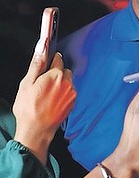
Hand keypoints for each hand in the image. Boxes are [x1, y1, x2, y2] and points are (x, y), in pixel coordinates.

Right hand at [13, 41, 75, 164]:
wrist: (36, 130)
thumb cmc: (29, 108)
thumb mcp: (27, 83)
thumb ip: (36, 64)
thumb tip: (41, 47)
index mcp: (56, 75)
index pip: (57, 58)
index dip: (50, 60)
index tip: (45, 63)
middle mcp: (68, 83)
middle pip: (64, 70)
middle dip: (55, 72)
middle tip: (43, 82)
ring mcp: (72, 93)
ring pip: (68, 81)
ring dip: (60, 83)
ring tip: (46, 93)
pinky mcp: (73, 102)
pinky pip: (69, 91)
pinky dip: (62, 93)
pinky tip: (51, 100)